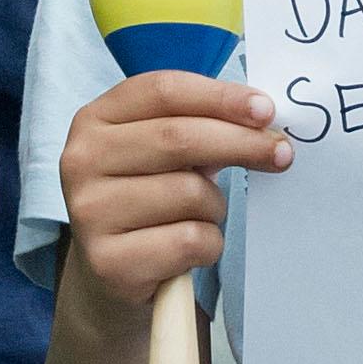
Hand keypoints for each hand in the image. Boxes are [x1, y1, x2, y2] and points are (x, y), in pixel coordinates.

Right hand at [57, 69, 292, 307]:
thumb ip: (199, 128)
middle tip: (282, 153)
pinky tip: (190, 248)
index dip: (220, 97)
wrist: (111, 272)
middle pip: (179, 137)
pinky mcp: (108, 261)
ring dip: (216, 206)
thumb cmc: (148, 198)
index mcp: (94, 119)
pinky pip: (191, 240)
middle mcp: (81, 160)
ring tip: (200, 216)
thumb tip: (263, 124)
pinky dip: (209, 244)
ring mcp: (90, 212)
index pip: (163, 91)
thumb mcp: (160, 153)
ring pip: (190, 193)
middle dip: (242, 142)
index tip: (265, 109)